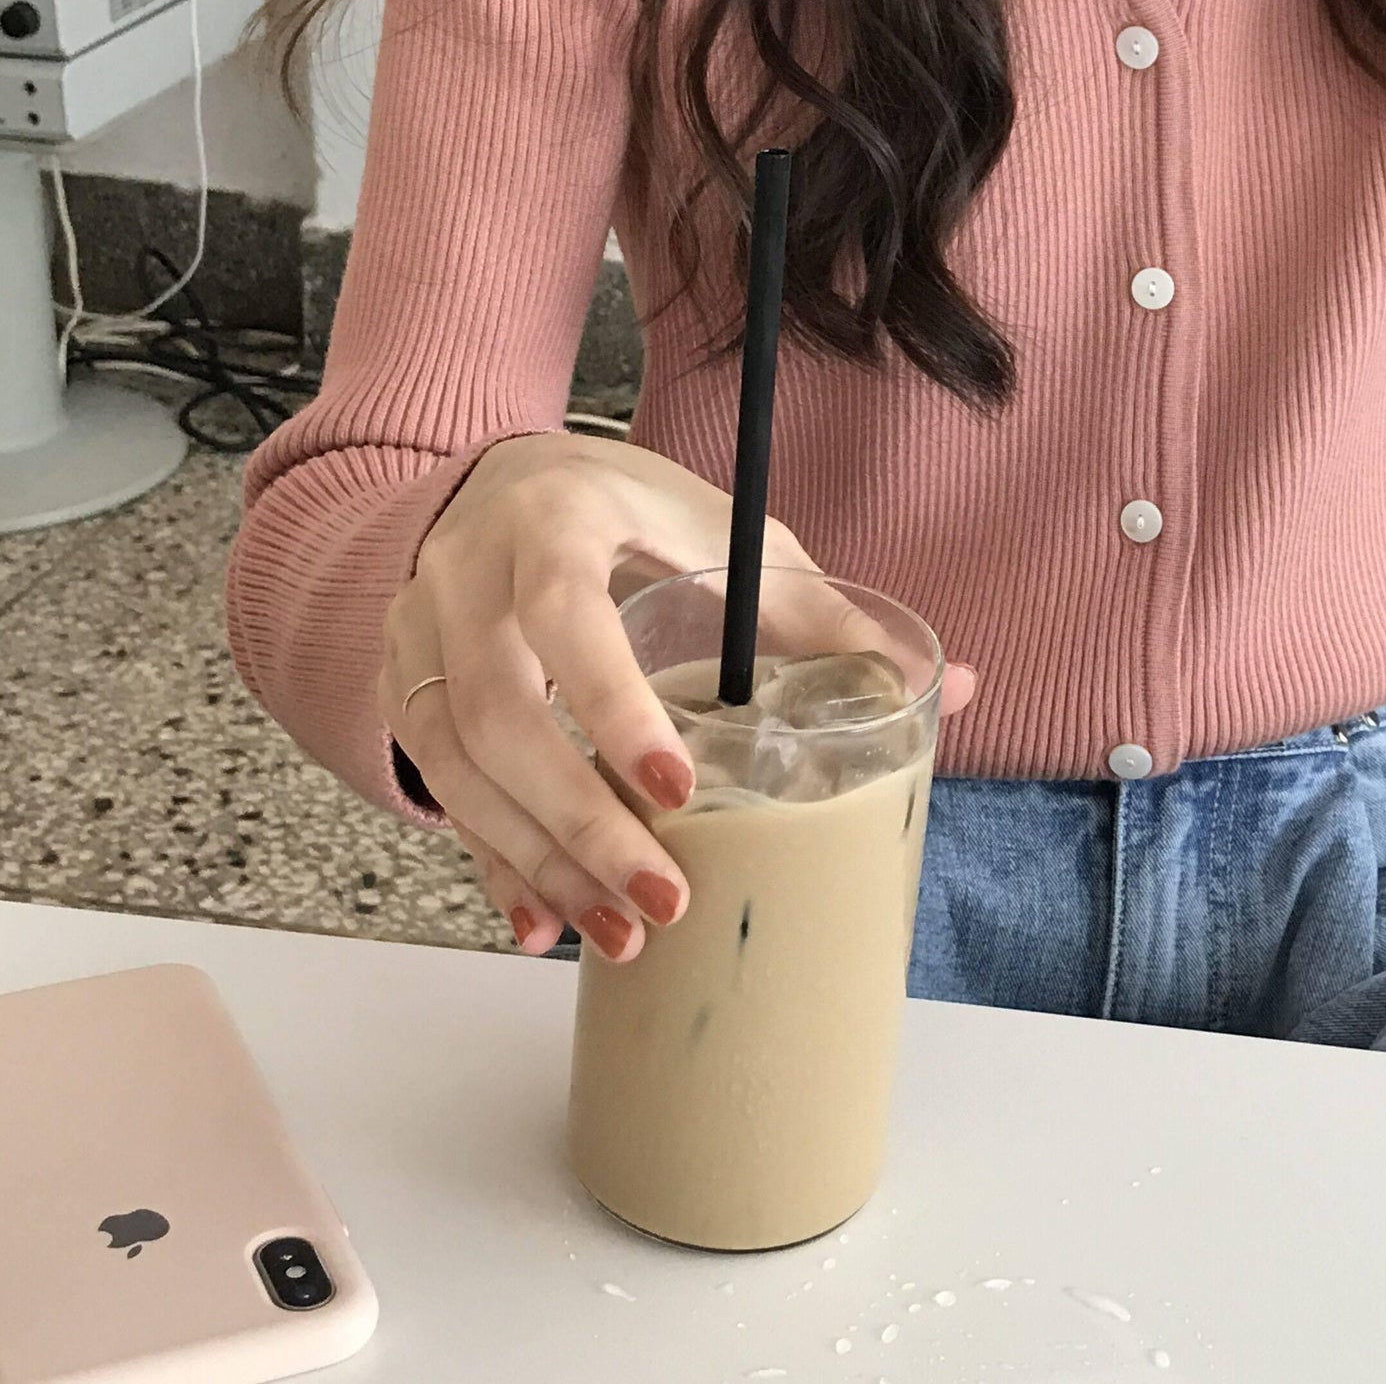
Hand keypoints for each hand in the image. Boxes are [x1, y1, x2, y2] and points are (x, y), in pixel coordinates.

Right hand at [376, 432, 975, 959]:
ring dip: (538, 860)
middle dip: (581, 819)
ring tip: (622, 933)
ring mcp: (418, 634)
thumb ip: (821, 614)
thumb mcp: (726, 534)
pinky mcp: (404, 686)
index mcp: (555, 520)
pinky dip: (493, 862)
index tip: (678, 787)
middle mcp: (466, 575)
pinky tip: (544, 924)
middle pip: (498, 712)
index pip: (565, 615)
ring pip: (457, 764)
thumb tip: (949, 689)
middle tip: (665, 895)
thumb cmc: (633, 510)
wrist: (510, 483)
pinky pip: (437, 787)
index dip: (613, 705)